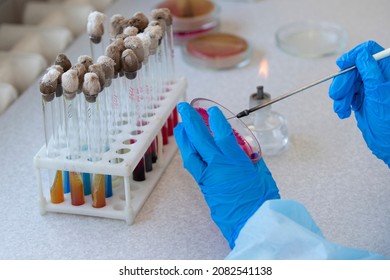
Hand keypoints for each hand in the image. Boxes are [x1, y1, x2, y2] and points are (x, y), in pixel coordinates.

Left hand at [174, 102, 279, 247]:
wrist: (252, 223)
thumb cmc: (262, 200)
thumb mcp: (261, 173)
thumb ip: (250, 159)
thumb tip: (243, 151)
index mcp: (235, 162)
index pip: (223, 135)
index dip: (216, 120)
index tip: (212, 110)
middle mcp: (218, 167)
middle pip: (201, 140)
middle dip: (191, 121)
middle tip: (184, 108)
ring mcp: (209, 178)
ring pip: (191, 154)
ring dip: (184, 138)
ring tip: (180, 126)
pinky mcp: (205, 187)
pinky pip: (193, 167)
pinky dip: (190, 155)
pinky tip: (188, 149)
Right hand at [329, 40, 389, 166]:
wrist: (387, 144)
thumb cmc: (389, 122)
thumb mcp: (379, 92)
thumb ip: (369, 69)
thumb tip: (359, 53)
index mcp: (386, 70)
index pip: (368, 51)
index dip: (353, 56)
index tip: (342, 65)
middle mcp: (378, 77)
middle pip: (353, 68)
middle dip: (343, 82)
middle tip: (338, 95)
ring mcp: (369, 88)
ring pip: (346, 82)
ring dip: (340, 96)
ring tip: (342, 109)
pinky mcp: (361, 99)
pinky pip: (345, 95)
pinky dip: (341, 104)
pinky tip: (343, 113)